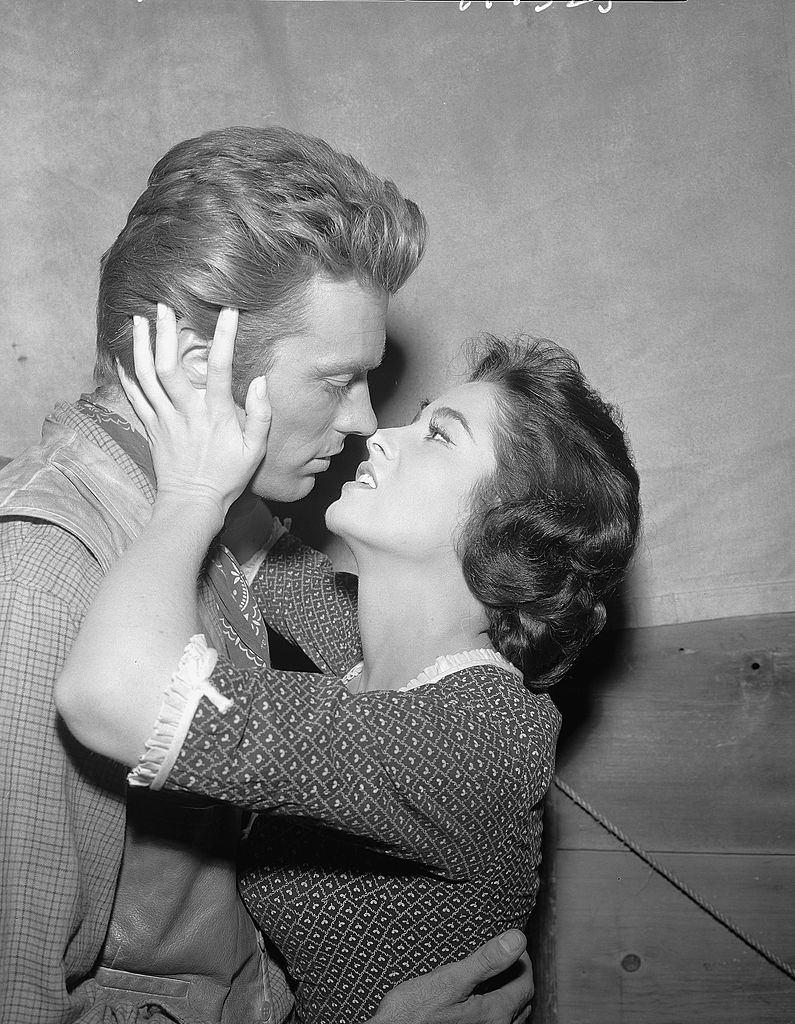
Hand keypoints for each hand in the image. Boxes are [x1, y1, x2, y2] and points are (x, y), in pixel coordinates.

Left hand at [119, 304, 270, 519]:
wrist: (192, 504)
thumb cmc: (227, 477)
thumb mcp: (255, 451)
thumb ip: (262, 415)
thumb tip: (262, 382)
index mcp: (215, 415)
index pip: (222, 368)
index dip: (225, 336)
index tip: (229, 310)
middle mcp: (186, 413)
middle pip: (169, 366)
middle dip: (165, 333)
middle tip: (163, 305)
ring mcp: (164, 420)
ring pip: (146, 377)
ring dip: (141, 346)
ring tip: (138, 319)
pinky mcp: (150, 428)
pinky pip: (134, 397)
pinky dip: (125, 374)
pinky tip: (122, 355)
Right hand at [370, 931, 533, 1023]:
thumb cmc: (413, 1013)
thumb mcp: (450, 979)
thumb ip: (487, 960)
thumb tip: (517, 939)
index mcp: (493, 1013)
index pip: (525, 984)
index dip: (522, 960)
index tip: (511, 944)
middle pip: (521, 1001)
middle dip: (517, 976)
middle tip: (505, 956)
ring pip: (511, 1017)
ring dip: (509, 994)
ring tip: (496, 975)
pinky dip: (497, 1008)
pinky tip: (479, 999)